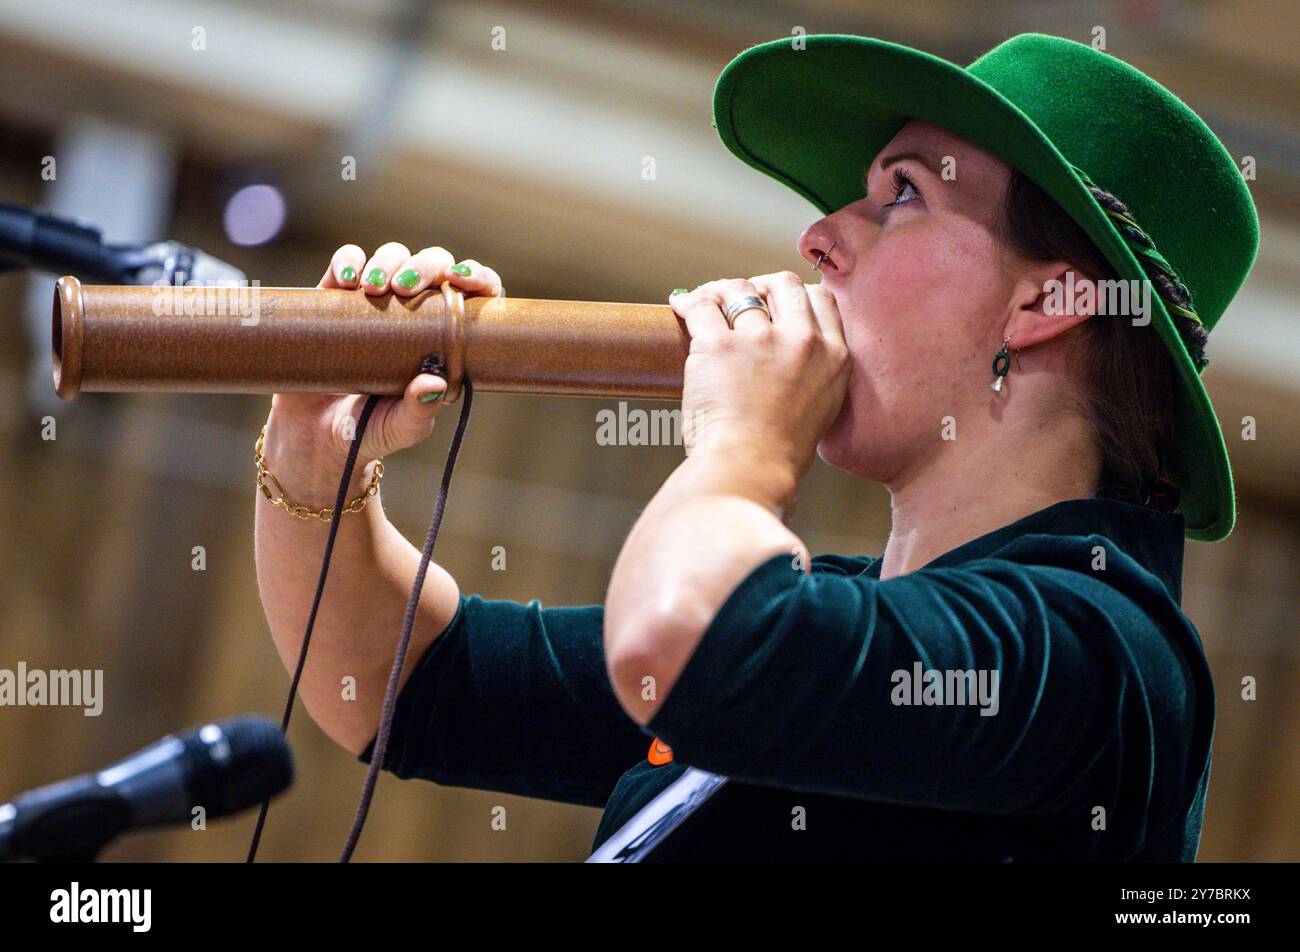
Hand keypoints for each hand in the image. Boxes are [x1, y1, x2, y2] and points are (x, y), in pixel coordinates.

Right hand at [262, 242, 501, 505]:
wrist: (316, 439)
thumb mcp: (401, 428)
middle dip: (426, 265)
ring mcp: (374, 303)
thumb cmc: (371, 433)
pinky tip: (345, 278)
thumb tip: (434, 381)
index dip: (477, 277)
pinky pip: (345, 265)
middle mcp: (414, 313)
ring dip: (387, 260)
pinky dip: (347, 261)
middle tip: (406, 287)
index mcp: (444, 339)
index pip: (472, 296)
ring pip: (392, 257)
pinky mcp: (334, 301)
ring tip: (374, 288)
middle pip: (433, 266)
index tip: (463, 280)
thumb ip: (419, 410)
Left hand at [668, 272, 849, 502]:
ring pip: (739, 291)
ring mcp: (760, 339)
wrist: (750, 471)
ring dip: (720, 293)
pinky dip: (689, 303)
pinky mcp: (719, 345)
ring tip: (705, 303)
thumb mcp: (821, 407)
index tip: (774, 303)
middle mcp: (802, 341)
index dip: (793, 295)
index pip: (819, 299)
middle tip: (739, 298)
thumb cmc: (778, 453)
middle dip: (760, 286)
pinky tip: (680, 306)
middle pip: (783, 285)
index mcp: (834, 356)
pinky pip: (702, 306)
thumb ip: (814, 371)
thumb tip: (786, 346)